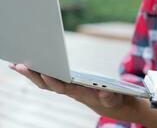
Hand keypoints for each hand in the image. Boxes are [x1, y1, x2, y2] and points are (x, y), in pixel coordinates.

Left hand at [9, 64, 156, 126]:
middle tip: (19, 65)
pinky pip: (54, 80)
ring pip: (49, 83)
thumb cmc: (121, 102)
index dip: (54, 82)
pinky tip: (34, 67)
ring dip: (33, 75)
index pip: (65, 89)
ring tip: (19, 64)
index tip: (43, 73)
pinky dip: (42, 74)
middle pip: (50, 86)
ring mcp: (73, 90)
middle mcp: (74, 92)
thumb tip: (104, 92)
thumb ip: (111, 97)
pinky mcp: (74, 86)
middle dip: (34, 76)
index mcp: (84, 95)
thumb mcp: (118, 100)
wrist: (122, 107)